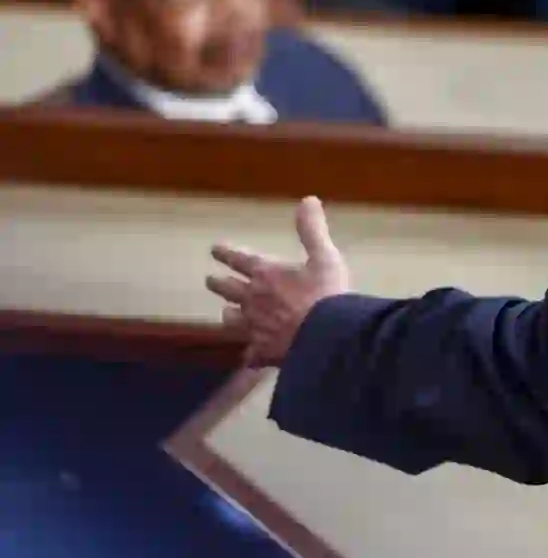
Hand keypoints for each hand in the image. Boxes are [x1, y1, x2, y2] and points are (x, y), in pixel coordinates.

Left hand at [206, 196, 348, 367]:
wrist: (328, 339)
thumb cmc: (327, 295)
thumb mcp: (325, 257)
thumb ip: (312, 230)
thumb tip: (307, 200)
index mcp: (265, 273)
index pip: (238, 259)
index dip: (225, 252)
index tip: (214, 249)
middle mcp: (253, 299)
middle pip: (227, 289)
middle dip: (218, 283)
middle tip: (210, 280)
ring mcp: (255, 327)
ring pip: (232, 320)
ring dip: (230, 316)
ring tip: (228, 315)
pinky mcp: (263, 352)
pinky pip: (251, 355)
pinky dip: (251, 355)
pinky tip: (251, 358)